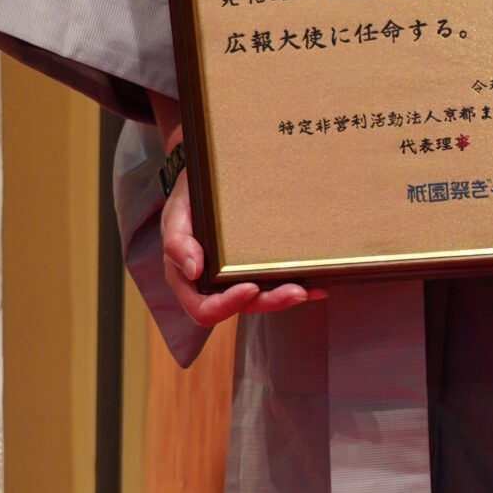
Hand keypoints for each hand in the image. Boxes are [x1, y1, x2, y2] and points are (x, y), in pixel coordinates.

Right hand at [161, 164, 319, 327]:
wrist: (204, 182)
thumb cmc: (187, 200)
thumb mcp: (176, 215)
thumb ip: (178, 242)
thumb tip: (193, 270)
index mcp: (188, 281)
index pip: (205, 309)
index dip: (229, 304)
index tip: (251, 287)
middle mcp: (212, 286)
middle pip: (242, 307)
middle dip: (271, 302)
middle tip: (297, 291)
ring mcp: (234, 279)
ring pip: (261, 299)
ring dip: (286, 297)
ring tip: (309, 288)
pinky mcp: (253, 268)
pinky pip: (273, 283)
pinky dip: (294, 284)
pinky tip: (316, 283)